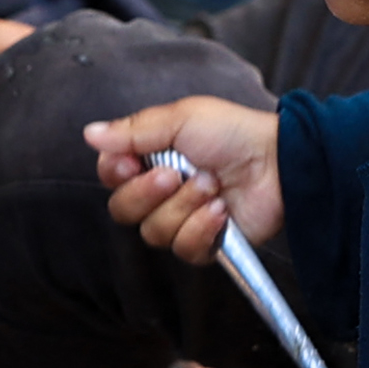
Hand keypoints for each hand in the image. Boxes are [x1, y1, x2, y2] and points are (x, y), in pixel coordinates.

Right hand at [87, 94, 282, 255]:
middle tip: (175, 174)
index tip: (133, 162)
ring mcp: (183, 219)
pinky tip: (222, 210)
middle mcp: (162, 192)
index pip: (111, 177)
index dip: (116, 174)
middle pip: (123, 211)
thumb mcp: (181, 118)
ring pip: (154, 232)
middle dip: (148, 194)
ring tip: (212, 185)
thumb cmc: (233, 132)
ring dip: (184, 207)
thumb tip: (89, 133)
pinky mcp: (206, 244)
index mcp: (151, 158)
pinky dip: (202, 228)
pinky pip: (184, 249)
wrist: (279, 160)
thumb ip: (133, 130)